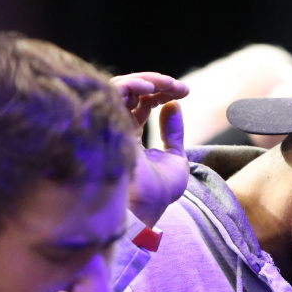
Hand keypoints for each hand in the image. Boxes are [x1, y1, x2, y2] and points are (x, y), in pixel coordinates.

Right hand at [110, 72, 188, 227]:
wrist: (146, 210)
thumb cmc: (158, 193)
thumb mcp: (175, 158)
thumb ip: (174, 132)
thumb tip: (173, 105)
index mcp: (129, 136)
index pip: (141, 103)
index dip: (162, 92)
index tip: (185, 92)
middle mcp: (116, 128)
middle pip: (130, 92)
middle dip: (156, 83)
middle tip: (179, 87)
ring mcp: (110, 125)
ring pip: (120, 88)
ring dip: (147, 81)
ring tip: (169, 84)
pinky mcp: (106, 124)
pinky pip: (112, 93)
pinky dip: (132, 85)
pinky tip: (152, 88)